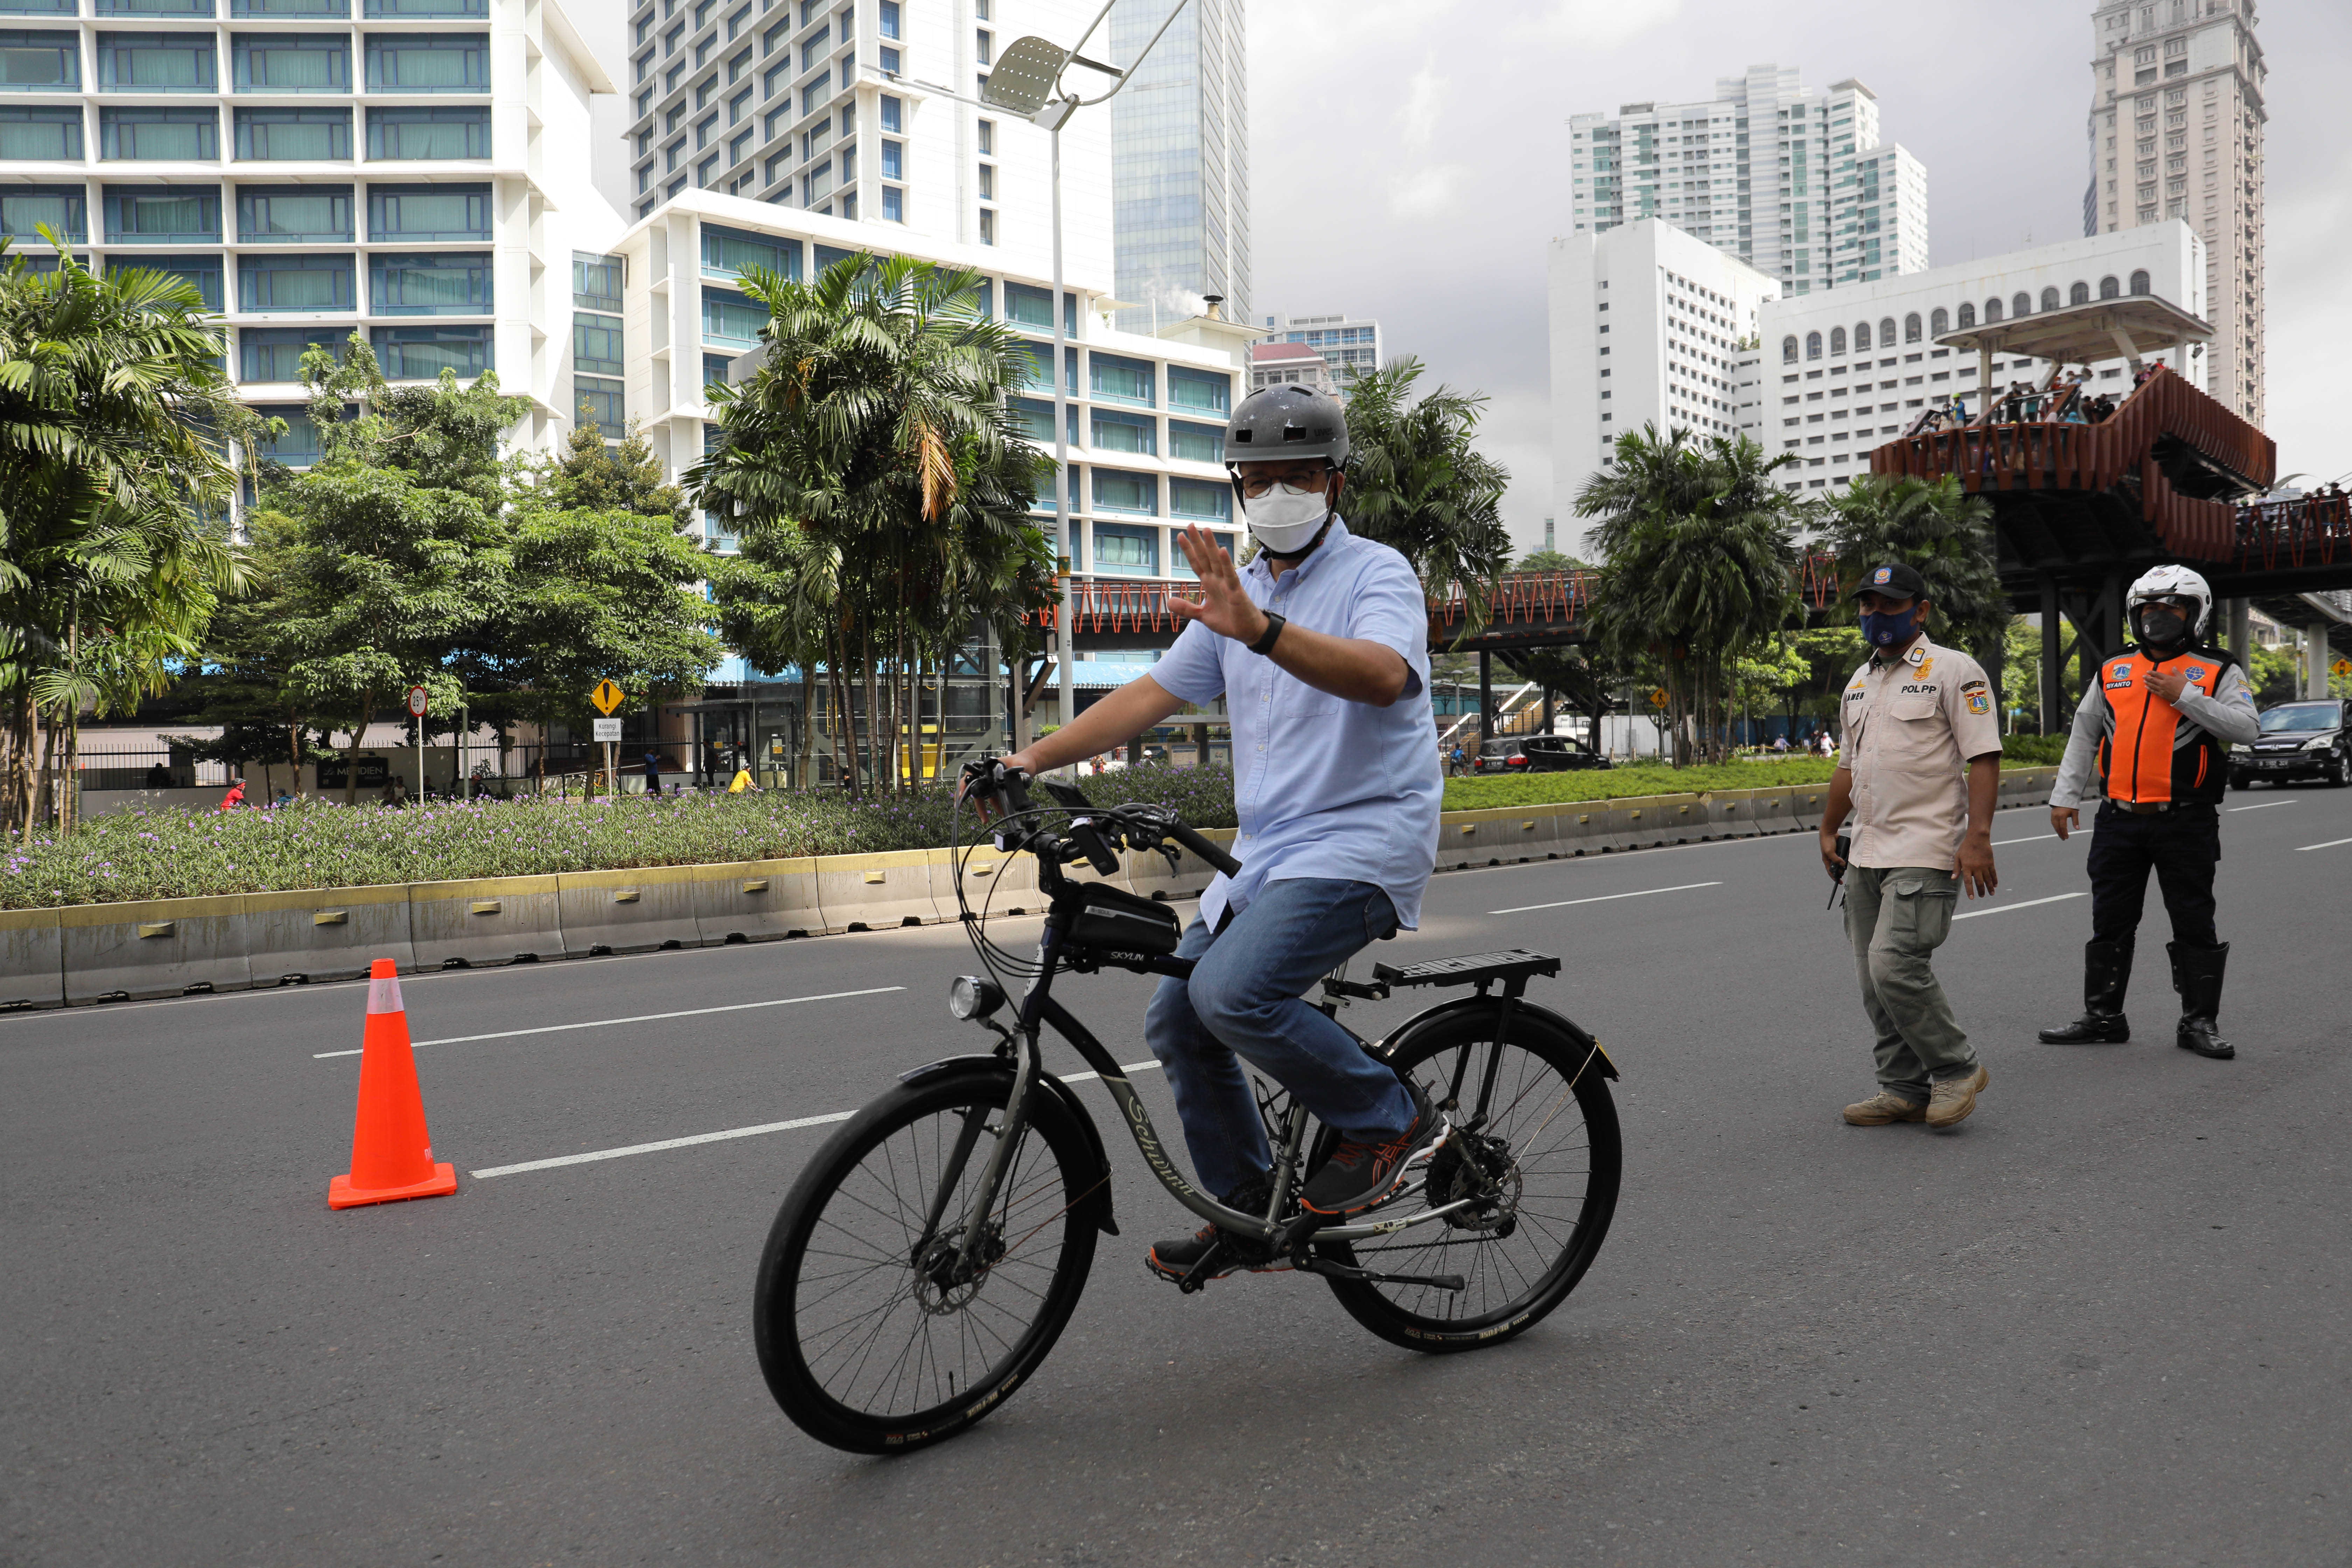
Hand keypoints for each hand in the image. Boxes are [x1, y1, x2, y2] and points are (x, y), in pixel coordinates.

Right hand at [958, 752, 1034, 821]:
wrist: (1030, 763)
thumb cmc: (1023, 760)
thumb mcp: (1020, 765)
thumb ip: (1017, 773)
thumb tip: (1016, 782)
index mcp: (989, 768)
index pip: (971, 775)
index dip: (963, 785)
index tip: (960, 795)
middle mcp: (988, 776)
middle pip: (976, 790)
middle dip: (974, 803)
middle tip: (970, 812)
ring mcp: (993, 783)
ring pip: (984, 797)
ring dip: (984, 809)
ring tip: (985, 819)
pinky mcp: (998, 789)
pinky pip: (994, 800)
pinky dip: (997, 807)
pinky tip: (1002, 813)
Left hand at [1171, 525, 1269, 644]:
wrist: (1246, 631)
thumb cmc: (1228, 620)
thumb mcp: (1202, 616)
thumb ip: (1187, 608)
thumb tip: (1169, 601)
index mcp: (1209, 584)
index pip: (1196, 563)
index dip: (1188, 550)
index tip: (1180, 536)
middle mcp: (1217, 580)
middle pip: (1205, 557)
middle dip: (1197, 542)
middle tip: (1190, 524)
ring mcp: (1227, 584)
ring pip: (1217, 562)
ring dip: (1211, 546)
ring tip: (1206, 530)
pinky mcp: (1236, 591)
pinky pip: (1230, 576)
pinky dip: (1227, 564)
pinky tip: (1223, 551)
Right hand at [1819, 827, 1846, 878]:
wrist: (1829, 832)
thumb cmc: (1826, 842)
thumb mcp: (1830, 852)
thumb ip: (1836, 859)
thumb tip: (1843, 864)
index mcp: (1826, 860)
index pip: (1830, 871)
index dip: (1834, 877)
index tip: (1840, 882)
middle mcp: (1831, 858)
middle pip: (1836, 868)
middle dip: (1840, 871)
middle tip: (1844, 873)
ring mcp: (1835, 854)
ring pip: (1840, 862)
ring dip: (1843, 865)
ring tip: (1846, 867)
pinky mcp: (1839, 850)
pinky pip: (1843, 856)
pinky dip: (1846, 858)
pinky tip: (1848, 858)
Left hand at [1955, 831, 1997, 897]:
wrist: (1977, 839)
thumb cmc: (1965, 847)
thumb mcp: (1958, 857)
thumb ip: (1956, 868)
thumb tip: (1953, 879)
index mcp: (1967, 867)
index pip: (1968, 882)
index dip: (1970, 890)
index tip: (1971, 898)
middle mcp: (1976, 868)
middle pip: (1979, 882)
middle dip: (1981, 891)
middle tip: (1982, 896)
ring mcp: (1984, 866)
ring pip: (1988, 879)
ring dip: (1989, 887)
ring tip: (1991, 894)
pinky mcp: (1990, 863)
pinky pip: (1993, 873)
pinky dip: (1994, 880)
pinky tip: (1995, 885)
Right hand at [2051, 805, 2078, 839]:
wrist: (2063, 798)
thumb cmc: (2070, 805)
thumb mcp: (2074, 813)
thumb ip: (2075, 821)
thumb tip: (2077, 828)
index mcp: (2062, 815)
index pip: (2063, 826)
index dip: (2065, 833)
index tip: (2067, 837)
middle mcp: (2056, 816)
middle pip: (2057, 827)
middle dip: (2060, 834)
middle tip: (2063, 839)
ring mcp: (2053, 815)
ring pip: (2054, 826)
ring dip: (2057, 831)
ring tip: (2061, 835)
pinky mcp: (2052, 815)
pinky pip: (2053, 823)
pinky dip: (2055, 827)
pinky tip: (2058, 830)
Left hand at [2144, 667, 2188, 703]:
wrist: (2185, 696)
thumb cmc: (2185, 686)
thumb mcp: (2181, 677)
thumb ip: (2176, 672)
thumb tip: (2173, 667)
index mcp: (2167, 678)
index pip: (2157, 674)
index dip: (2152, 673)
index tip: (2148, 671)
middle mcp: (2163, 683)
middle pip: (2153, 680)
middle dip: (2147, 677)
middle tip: (2143, 676)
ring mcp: (2161, 690)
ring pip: (2152, 686)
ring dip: (2147, 683)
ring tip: (2144, 681)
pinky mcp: (2162, 695)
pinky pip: (2154, 691)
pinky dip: (2149, 689)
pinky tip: (2147, 688)